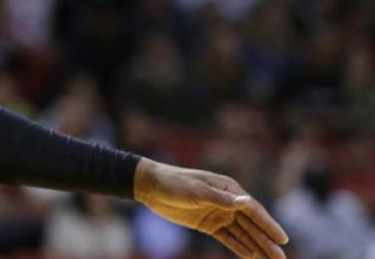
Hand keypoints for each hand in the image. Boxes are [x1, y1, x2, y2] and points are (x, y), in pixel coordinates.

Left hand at [134, 158, 288, 258]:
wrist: (152, 187)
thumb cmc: (175, 183)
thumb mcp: (197, 190)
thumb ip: (221, 199)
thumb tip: (246, 202)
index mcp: (228, 189)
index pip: (253, 209)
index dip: (268, 225)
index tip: (283, 240)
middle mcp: (227, 202)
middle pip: (251, 224)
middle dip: (266, 241)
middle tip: (282, 258)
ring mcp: (218, 214)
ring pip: (242, 233)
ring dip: (256, 246)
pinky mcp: (207, 224)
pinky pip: (227, 238)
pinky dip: (239, 247)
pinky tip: (251, 257)